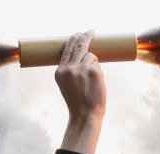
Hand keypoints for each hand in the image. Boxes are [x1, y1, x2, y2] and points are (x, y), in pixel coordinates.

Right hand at [55, 30, 105, 153]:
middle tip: (91, 31)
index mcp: (60, 72)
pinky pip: (98, 64)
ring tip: (91, 82)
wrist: (84, 116)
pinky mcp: (93, 70)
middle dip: (86, 36)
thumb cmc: (78, 103)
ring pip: (91, 56)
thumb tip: (85, 55)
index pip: (67, 50)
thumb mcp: (68, 85)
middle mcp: (69, 68)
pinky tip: (96, 84)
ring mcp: (81, 69)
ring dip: (94, 65)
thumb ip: (72, 71)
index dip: (73, 39)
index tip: (78, 33)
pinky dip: (99, 72)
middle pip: (79, 46)